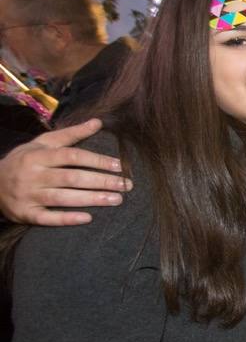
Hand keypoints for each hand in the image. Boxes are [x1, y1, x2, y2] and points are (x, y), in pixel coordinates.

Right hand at [0, 118, 130, 224]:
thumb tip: (98, 122)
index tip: (119, 166)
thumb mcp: (42, 143)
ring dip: (92, 199)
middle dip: (101, 181)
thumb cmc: (24, 161)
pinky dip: (67, 219)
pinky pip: (48, 218)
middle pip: (72, 178)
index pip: (71, 156)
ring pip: (63, 198)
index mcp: (38, 156)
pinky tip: (88, 218)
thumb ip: (70, 134)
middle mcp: (33, 175)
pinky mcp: (25, 214)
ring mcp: (28, 196)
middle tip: (126, 185)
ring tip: (116, 200)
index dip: (96, 160)